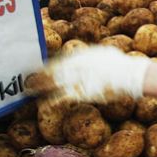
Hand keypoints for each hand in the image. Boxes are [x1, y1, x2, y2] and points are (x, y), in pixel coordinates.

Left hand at [28, 46, 150, 102]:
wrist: (128, 75)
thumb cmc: (120, 64)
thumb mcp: (104, 52)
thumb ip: (92, 53)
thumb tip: (89, 54)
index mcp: (79, 56)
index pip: (58, 60)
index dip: (47, 65)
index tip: (38, 67)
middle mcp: (74, 66)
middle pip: (51, 70)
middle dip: (38, 75)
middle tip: (27, 78)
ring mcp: (76, 79)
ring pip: (51, 82)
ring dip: (39, 86)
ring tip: (28, 89)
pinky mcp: (79, 93)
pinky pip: (61, 97)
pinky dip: (50, 100)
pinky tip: (43, 103)